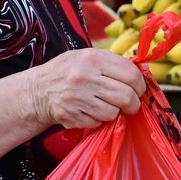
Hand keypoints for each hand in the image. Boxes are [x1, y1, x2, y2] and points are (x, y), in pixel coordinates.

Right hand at [30, 49, 146, 129]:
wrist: (37, 90)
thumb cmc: (68, 71)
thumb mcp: (88, 56)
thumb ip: (114, 63)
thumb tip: (143, 74)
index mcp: (92, 58)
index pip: (131, 74)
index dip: (140, 85)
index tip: (139, 89)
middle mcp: (85, 77)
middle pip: (126, 96)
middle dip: (133, 103)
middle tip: (131, 104)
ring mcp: (77, 98)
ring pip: (113, 113)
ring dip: (114, 112)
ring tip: (106, 104)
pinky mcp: (71, 116)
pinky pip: (98, 123)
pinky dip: (99, 120)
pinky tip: (90, 110)